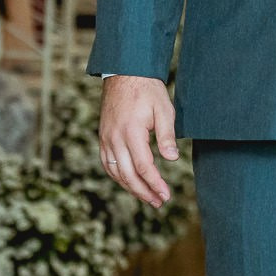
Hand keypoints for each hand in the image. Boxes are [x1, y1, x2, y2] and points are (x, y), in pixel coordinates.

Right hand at [98, 74, 177, 207]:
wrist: (124, 73)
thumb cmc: (148, 90)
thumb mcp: (164, 109)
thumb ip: (166, 135)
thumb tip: (171, 159)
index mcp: (132, 132)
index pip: (143, 166)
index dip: (155, 184)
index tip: (166, 195)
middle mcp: (115, 138)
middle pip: (128, 175)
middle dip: (144, 192)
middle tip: (159, 202)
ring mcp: (106, 138)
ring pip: (115, 172)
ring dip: (130, 188)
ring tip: (147, 197)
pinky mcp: (103, 137)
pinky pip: (107, 163)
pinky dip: (117, 176)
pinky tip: (129, 182)